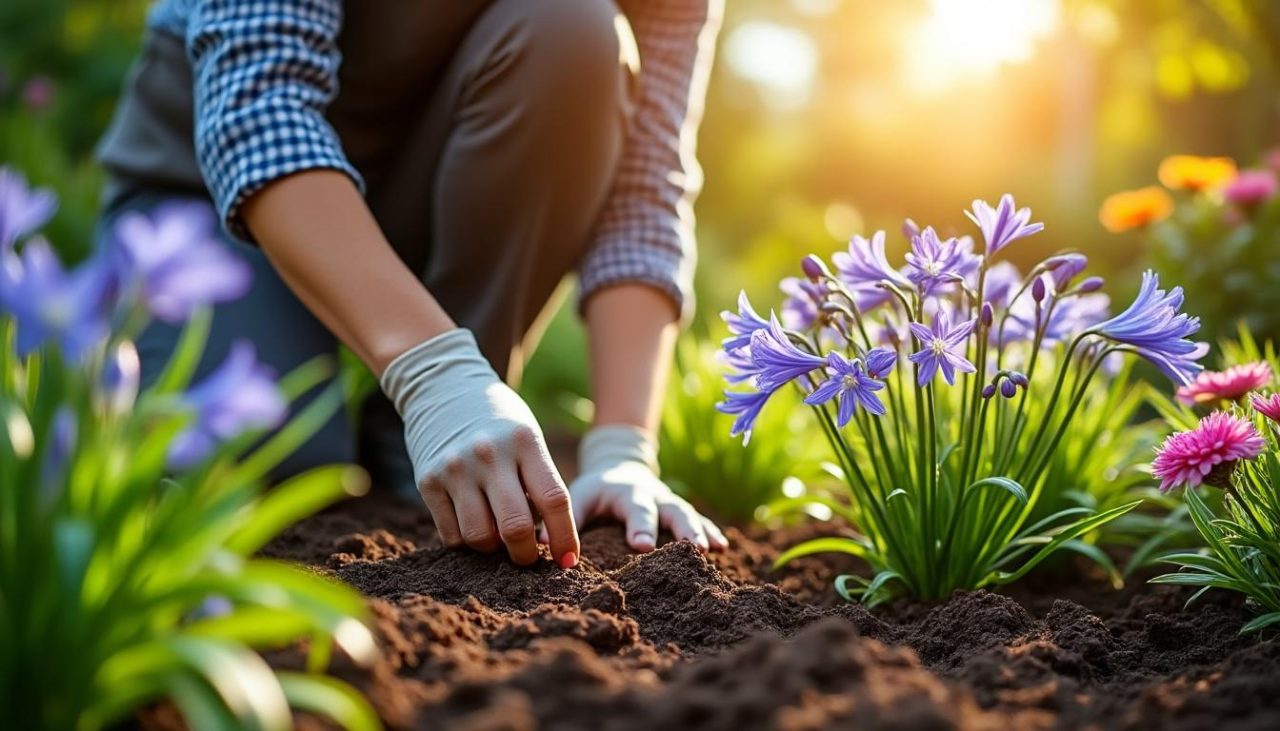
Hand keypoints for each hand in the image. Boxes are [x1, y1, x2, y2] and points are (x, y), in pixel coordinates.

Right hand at [380, 329, 578, 566]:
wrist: (442, 387)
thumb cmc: (499, 423)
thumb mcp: (528, 440)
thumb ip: (539, 484)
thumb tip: (548, 543)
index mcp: (525, 442)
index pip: (554, 501)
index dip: (565, 539)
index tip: (568, 561)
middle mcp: (489, 455)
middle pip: (516, 527)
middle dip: (526, 555)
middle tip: (529, 557)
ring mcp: (455, 468)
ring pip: (480, 538)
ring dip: (494, 550)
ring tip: (498, 538)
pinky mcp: (427, 481)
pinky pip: (452, 534)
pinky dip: (467, 542)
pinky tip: (474, 525)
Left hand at [561, 425, 726, 552]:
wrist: (620, 465)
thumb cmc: (595, 489)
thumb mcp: (579, 495)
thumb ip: (565, 518)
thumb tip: (541, 544)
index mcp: (627, 492)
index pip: (634, 510)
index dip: (639, 527)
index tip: (642, 545)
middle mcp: (653, 495)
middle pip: (672, 510)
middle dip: (683, 529)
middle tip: (693, 548)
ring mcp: (670, 503)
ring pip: (689, 515)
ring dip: (701, 531)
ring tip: (713, 550)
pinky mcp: (680, 511)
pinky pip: (700, 521)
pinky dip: (712, 532)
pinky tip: (724, 549)